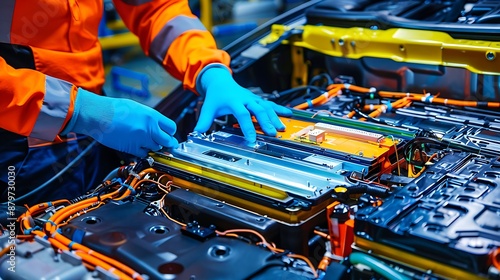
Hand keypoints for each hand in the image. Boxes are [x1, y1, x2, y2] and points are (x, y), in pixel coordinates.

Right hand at [62, 88, 177, 156]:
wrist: (98, 114)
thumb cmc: (114, 109)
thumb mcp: (138, 108)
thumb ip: (150, 118)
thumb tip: (158, 126)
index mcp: (152, 116)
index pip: (172, 128)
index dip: (170, 133)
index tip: (168, 134)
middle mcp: (150, 128)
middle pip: (168, 141)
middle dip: (167, 143)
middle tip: (165, 144)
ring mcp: (142, 139)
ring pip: (156, 149)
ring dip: (154, 147)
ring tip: (145, 141)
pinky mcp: (132, 148)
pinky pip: (144, 154)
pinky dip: (143, 152)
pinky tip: (137, 145)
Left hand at [194, 65, 291, 142]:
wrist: (220, 81)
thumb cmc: (216, 96)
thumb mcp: (208, 108)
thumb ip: (203, 121)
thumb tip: (196, 134)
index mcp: (234, 101)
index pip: (242, 114)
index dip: (247, 127)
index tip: (251, 139)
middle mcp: (245, 98)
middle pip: (258, 110)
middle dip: (266, 122)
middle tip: (272, 133)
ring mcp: (253, 98)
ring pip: (266, 107)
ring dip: (275, 117)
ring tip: (281, 128)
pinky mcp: (257, 99)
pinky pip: (270, 104)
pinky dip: (279, 109)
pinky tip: (289, 114)